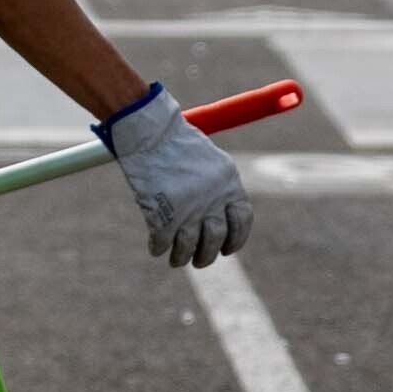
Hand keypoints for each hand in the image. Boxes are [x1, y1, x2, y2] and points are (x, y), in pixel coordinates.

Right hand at [95, 81, 253, 269]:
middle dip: (207, 255)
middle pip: (216, 239)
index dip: (236, 240)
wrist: (150, 131)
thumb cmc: (176, 142)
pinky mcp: (163, 214)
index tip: (226, 249)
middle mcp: (213, 199)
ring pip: (189, 247)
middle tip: (199, 260)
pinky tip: (156, 247)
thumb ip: (219, 188)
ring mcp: (188, 209)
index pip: (242, 221)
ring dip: (182, 258)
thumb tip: (220, 216)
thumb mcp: (210, 161)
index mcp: (229, 184)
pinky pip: (162, 242)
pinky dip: (158, 248)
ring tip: (177, 260)